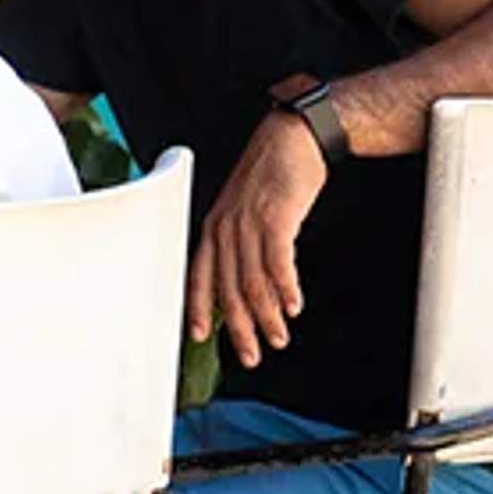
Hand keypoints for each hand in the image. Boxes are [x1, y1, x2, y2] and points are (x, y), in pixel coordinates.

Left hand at [189, 111, 331, 370]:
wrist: (292, 138)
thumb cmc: (271, 176)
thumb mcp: (246, 212)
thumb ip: (243, 248)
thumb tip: (253, 288)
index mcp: (214, 228)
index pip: (198, 276)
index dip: (198, 308)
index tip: (200, 337)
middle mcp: (225, 227)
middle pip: (227, 287)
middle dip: (239, 327)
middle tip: (251, 355)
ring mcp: (248, 222)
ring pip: (253, 281)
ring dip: (267, 315)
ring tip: (279, 337)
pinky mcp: (275, 216)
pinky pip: (278, 261)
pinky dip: (286, 288)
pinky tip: (294, 306)